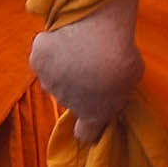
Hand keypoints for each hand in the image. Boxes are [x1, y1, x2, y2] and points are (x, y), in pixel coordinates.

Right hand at [31, 3, 143, 145]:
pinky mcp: (38, 60)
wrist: (97, 32)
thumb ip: (116, 91)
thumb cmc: (122, 56)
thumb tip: (112, 86)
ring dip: (63, 69)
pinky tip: (64, 37)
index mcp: (94, 114)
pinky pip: (44, 56)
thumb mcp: (130, 82)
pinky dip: (51, 48)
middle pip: (70, 100)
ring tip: (78, 50)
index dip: (89, 126)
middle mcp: (67, 103)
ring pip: (54, 79)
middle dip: (78, 88)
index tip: (94, 112)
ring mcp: (49, 82)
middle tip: (91, 67)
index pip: (85, 134)